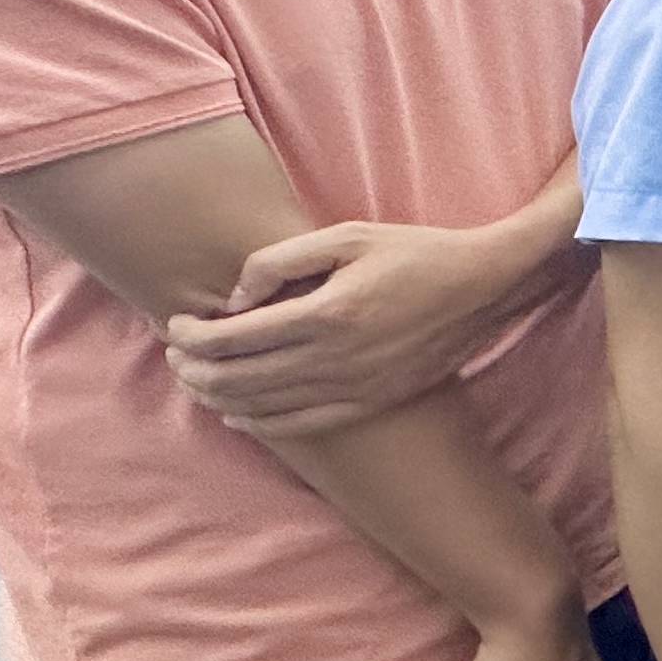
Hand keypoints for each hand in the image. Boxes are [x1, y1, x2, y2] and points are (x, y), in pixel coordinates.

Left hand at [167, 217, 565, 435]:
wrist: (484, 286)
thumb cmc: (414, 252)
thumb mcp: (347, 235)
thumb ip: (279, 262)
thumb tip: (234, 300)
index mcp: (325, 313)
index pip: (229, 339)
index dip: (190, 336)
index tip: (178, 324)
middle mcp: (334, 359)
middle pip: (235, 379)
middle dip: (192, 369)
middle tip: (177, 353)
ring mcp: (353, 387)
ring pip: (260, 407)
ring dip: (217, 396)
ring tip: (199, 379)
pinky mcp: (369, 402)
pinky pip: (298, 426)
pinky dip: (257, 424)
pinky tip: (236, 414)